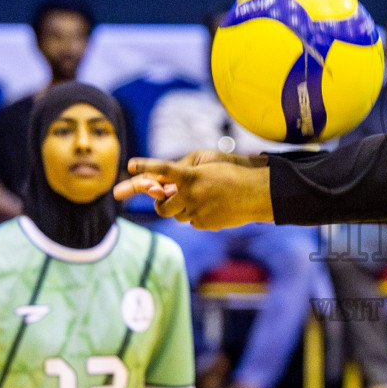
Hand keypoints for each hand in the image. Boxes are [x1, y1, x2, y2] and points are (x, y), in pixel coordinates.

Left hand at [113, 151, 272, 230]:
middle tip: (166, 199)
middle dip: (162, 204)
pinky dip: (199, 215)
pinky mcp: (205, 224)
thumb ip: (186, 174)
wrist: (256, 193)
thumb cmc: (233, 174)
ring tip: (201, 199)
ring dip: (182, 209)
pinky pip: (193, 222)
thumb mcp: (208, 165)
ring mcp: (197, 212)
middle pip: (162, 206)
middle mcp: (190, 195)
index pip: (162, 170)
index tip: (130, 164)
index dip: (145, 166)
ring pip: (177, 216)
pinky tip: (214, 207)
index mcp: (191, 176)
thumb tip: (169, 189)